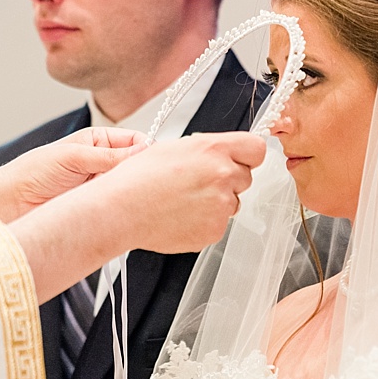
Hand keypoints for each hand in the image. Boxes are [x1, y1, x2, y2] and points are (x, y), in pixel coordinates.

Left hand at [0, 127, 145, 225]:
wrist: (8, 204)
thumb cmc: (31, 173)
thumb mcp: (73, 157)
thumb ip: (110, 156)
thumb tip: (143, 152)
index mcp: (97, 142)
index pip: (134, 142)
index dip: (146, 151)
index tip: (153, 163)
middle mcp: (102, 164)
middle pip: (135, 166)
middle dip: (142, 174)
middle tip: (147, 183)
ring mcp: (100, 187)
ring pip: (128, 188)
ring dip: (130, 194)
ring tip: (131, 199)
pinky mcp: (96, 209)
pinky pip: (118, 208)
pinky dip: (122, 211)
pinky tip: (123, 213)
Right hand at [82, 132, 265, 253]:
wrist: (121, 211)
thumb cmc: (138, 179)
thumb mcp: (175, 148)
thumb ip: (207, 150)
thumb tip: (221, 155)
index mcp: (214, 149)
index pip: (256, 149)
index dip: (247, 155)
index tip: (240, 159)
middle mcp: (223, 175)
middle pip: (245, 177)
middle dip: (227, 180)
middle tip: (197, 183)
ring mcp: (221, 205)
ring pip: (232, 202)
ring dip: (215, 202)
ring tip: (183, 201)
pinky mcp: (214, 230)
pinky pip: (218, 224)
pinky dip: (204, 222)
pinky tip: (180, 216)